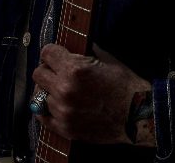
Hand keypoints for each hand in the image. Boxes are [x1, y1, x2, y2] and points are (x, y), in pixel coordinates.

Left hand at [32, 43, 151, 143]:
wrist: (136, 114)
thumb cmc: (125, 85)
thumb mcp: (107, 59)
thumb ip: (86, 52)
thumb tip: (73, 46)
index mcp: (74, 69)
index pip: (47, 53)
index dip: (52, 52)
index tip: (56, 55)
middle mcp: (64, 89)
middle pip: (38, 73)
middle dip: (47, 70)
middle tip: (57, 72)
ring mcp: (63, 111)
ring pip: (39, 95)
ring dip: (49, 91)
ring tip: (62, 91)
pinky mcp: (65, 128)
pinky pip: (42, 116)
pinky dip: (46, 109)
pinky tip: (56, 105)